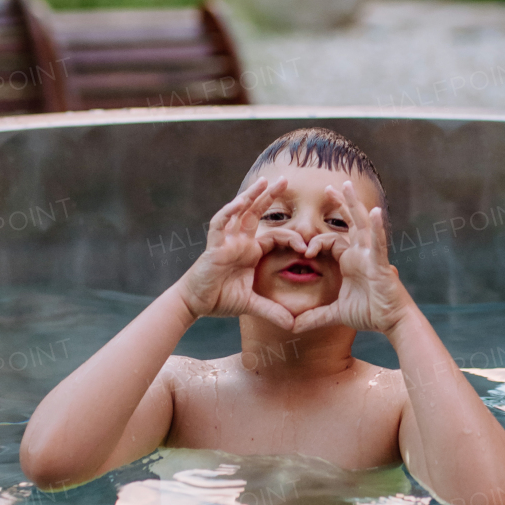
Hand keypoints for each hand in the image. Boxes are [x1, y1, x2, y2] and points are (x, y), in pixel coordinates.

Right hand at [177, 176, 302, 330]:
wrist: (196, 303)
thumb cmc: (220, 298)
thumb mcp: (251, 304)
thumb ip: (272, 311)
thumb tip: (293, 325)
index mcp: (251, 251)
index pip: (276, 235)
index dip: (292, 238)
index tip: (308, 246)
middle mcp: (240, 241)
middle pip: (256, 212)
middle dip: (270, 196)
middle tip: (284, 179)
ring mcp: (226, 241)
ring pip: (239, 212)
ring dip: (250, 196)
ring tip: (263, 181)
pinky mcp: (214, 246)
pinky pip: (220, 224)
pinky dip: (229, 212)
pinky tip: (239, 203)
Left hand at [291, 181, 408, 335]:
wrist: (392, 322)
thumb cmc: (370, 312)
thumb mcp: (336, 314)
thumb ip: (314, 317)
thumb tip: (292, 326)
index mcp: (350, 260)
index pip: (331, 240)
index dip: (316, 242)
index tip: (304, 250)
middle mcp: (361, 253)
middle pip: (350, 222)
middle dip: (341, 203)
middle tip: (330, 186)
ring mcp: (371, 256)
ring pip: (362, 224)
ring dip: (354, 204)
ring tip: (347, 185)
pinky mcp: (380, 264)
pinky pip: (378, 243)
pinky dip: (377, 228)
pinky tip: (375, 212)